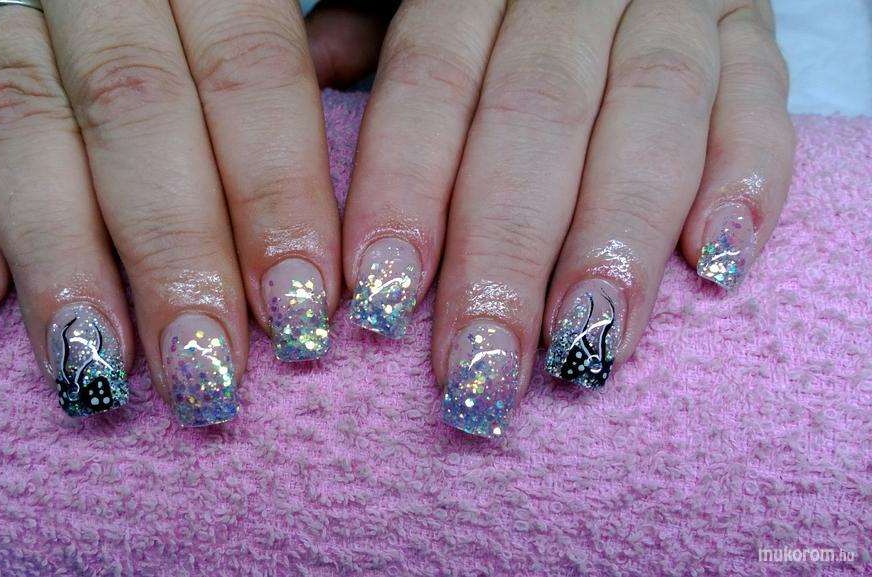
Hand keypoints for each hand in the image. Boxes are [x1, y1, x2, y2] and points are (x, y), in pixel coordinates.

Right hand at [0, 0, 340, 422]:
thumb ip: (316, 15)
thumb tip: (354, 76)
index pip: (248, 73)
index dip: (276, 195)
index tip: (301, 310)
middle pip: (137, 114)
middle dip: (173, 255)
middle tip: (205, 372)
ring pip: (22, 125)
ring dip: (60, 260)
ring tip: (96, 366)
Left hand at [309, 0, 792, 436]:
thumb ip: (368, 32)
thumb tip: (311, 82)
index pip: (431, 81)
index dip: (404, 190)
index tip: (381, 302)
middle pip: (535, 118)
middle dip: (505, 254)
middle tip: (482, 371)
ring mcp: (673, 4)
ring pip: (650, 116)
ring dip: (619, 239)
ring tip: (585, 345)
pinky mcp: (751, 33)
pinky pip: (761, 102)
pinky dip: (748, 181)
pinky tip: (716, 264)